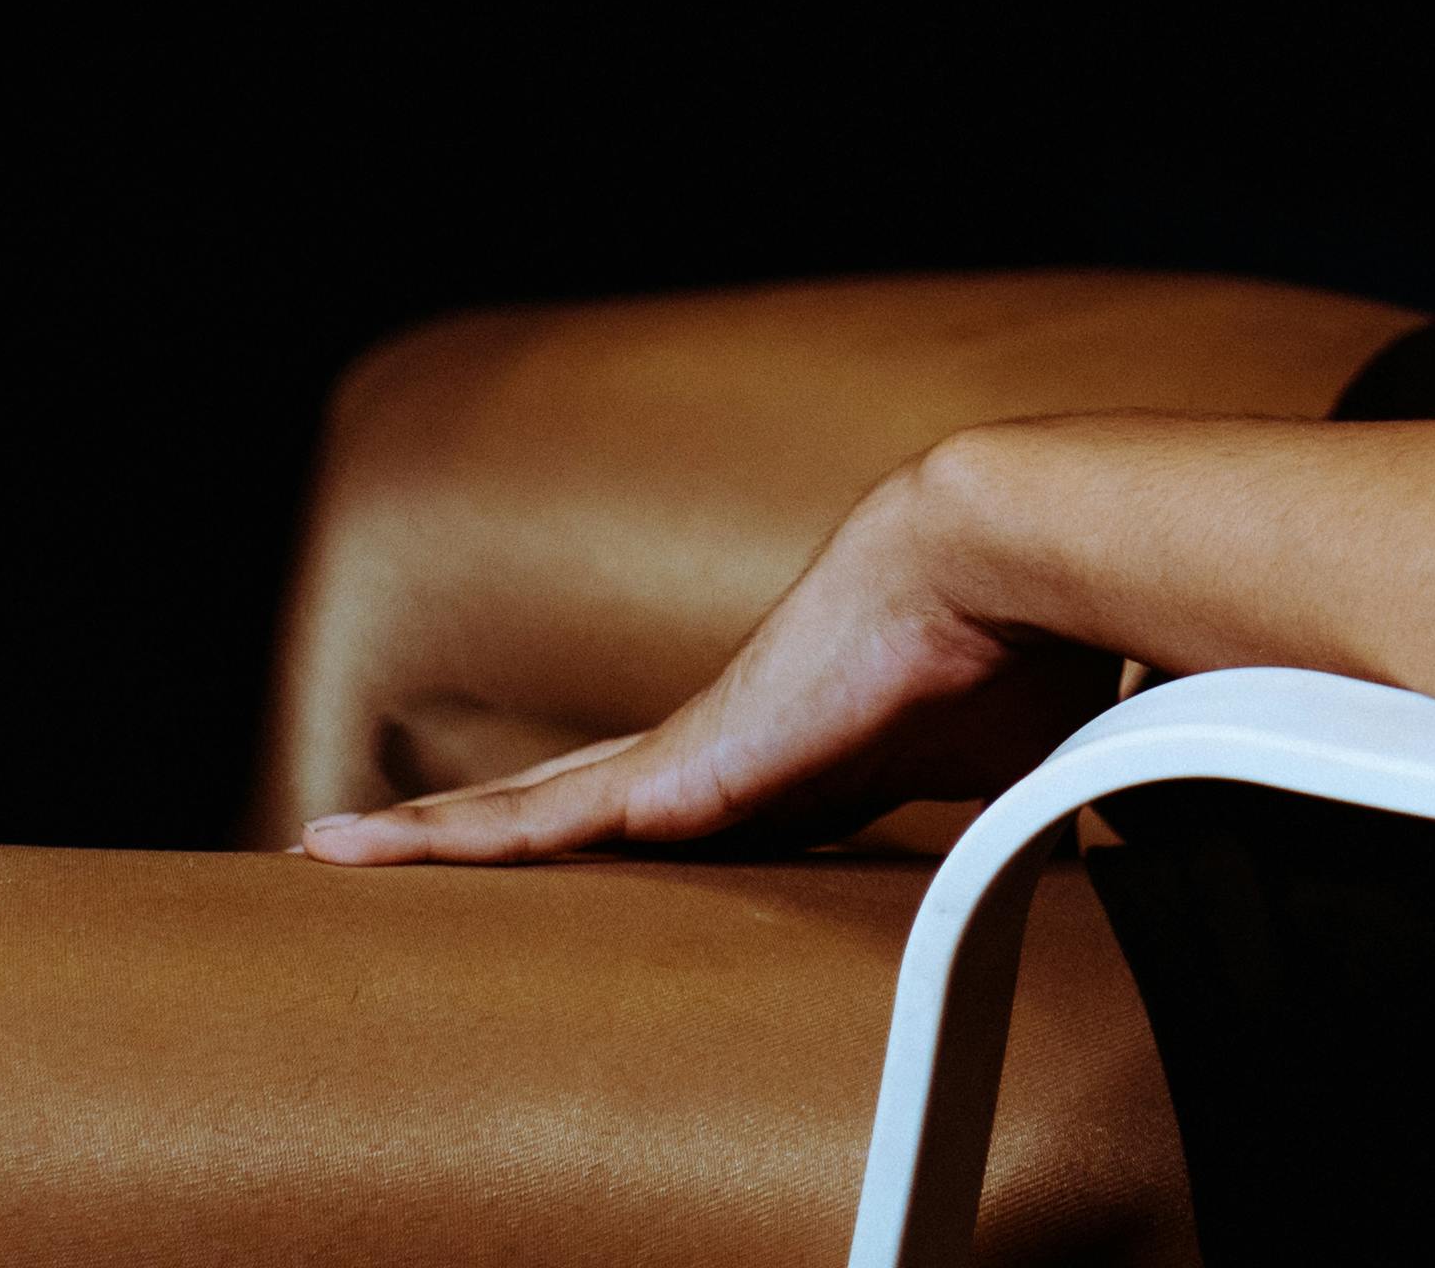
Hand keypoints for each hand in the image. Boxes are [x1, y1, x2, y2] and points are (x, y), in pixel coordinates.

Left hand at [295, 457, 1111, 869]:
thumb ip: (1026, 829)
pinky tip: (354, 853)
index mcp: (805, 760)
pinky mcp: (668, 777)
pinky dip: (437, 842)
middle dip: (492, 831)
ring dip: (431, 839)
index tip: (594, 850)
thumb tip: (1106, 870)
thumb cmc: (1031, 653)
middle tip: (392, 850)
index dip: (630, 831)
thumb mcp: (1020, 779)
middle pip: (575, 803)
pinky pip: (526, 830)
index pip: (691, 808)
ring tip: (328, 855)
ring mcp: (686, 757)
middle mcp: (726, 750)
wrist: (998, 563)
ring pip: (525, 815)